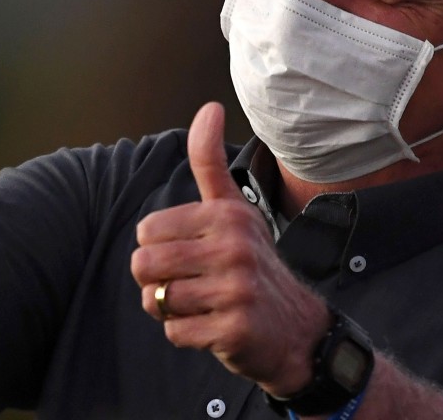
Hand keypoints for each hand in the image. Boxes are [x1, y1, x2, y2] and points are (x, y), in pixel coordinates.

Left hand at [130, 102, 329, 395]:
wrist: (298, 329)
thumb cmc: (252, 263)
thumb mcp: (235, 209)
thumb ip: (210, 162)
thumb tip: (210, 107)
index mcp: (227, 215)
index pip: (146, 231)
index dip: (158, 247)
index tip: (189, 253)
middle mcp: (234, 247)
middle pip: (145, 264)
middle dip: (155, 281)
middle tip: (187, 284)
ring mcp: (237, 289)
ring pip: (158, 299)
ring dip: (169, 308)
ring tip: (200, 303)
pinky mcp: (235, 328)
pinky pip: (175, 331)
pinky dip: (185, 333)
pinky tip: (212, 325)